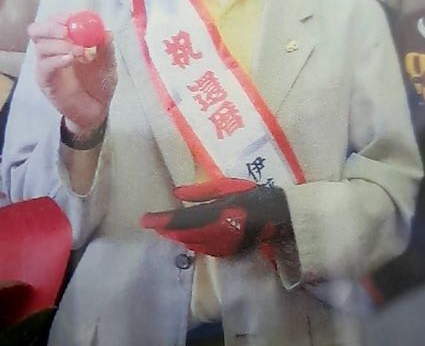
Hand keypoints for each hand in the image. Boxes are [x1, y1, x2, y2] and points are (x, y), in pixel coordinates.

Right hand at [28, 12, 116, 135]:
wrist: (96, 110)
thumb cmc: (101, 83)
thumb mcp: (109, 65)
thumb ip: (106, 49)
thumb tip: (106, 32)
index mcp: (67, 40)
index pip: (55, 21)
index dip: (61, 17)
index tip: (72, 18)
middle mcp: (53, 49)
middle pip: (38, 30)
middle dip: (51, 27)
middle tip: (67, 32)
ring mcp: (47, 64)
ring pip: (40, 46)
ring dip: (59, 45)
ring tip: (79, 52)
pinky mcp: (45, 80)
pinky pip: (44, 66)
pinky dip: (56, 60)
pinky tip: (70, 60)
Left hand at [141, 177, 291, 257]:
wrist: (279, 216)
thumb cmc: (252, 195)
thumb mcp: (226, 186)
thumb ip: (200, 191)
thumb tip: (176, 192)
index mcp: (213, 215)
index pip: (180, 219)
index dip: (161, 221)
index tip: (144, 220)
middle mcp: (214, 234)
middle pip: (182, 234)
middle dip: (166, 229)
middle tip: (151, 223)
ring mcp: (221, 246)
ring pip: (191, 243)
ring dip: (176, 236)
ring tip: (164, 229)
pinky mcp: (228, 252)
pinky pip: (203, 249)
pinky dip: (191, 242)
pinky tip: (186, 238)